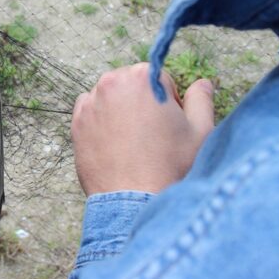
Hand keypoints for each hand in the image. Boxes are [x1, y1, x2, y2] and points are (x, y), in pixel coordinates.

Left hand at [72, 63, 214, 195]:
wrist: (134, 201)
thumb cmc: (170, 166)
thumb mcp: (200, 131)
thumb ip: (201, 100)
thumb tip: (203, 84)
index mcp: (142, 78)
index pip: (159, 77)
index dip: (169, 100)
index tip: (169, 122)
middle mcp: (111, 83)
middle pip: (131, 83)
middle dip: (143, 101)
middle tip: (153, 134)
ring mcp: (90, 103)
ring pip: (110, 97)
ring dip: (120, 110)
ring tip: (133, 142)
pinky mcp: (76, 123)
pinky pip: (89, 111)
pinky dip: (100, 121)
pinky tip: (114, 144)